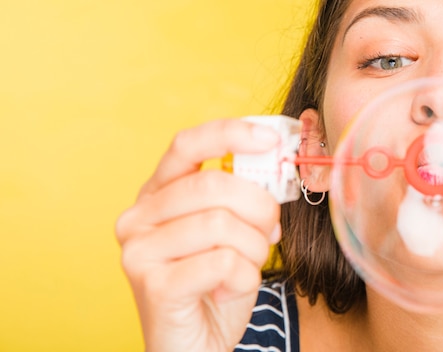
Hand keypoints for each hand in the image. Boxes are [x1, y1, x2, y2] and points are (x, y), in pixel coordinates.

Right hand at [116, 119, 280, 351]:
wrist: (196, 345)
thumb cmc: (216, 285)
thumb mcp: (234, 232)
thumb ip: (244, 198)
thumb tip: (276, 164)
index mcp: (157, 194)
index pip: (187, 145)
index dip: (229, 134)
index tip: (270, 140)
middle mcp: (138, 217)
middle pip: (214, 185)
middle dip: (259, 207)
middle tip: (270, 230)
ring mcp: (139, 251)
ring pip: (221, 224)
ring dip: (254, 248)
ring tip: (247, 267)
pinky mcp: (152, 285)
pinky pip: (222, 262)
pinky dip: (244, 276)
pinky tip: (230, 290)